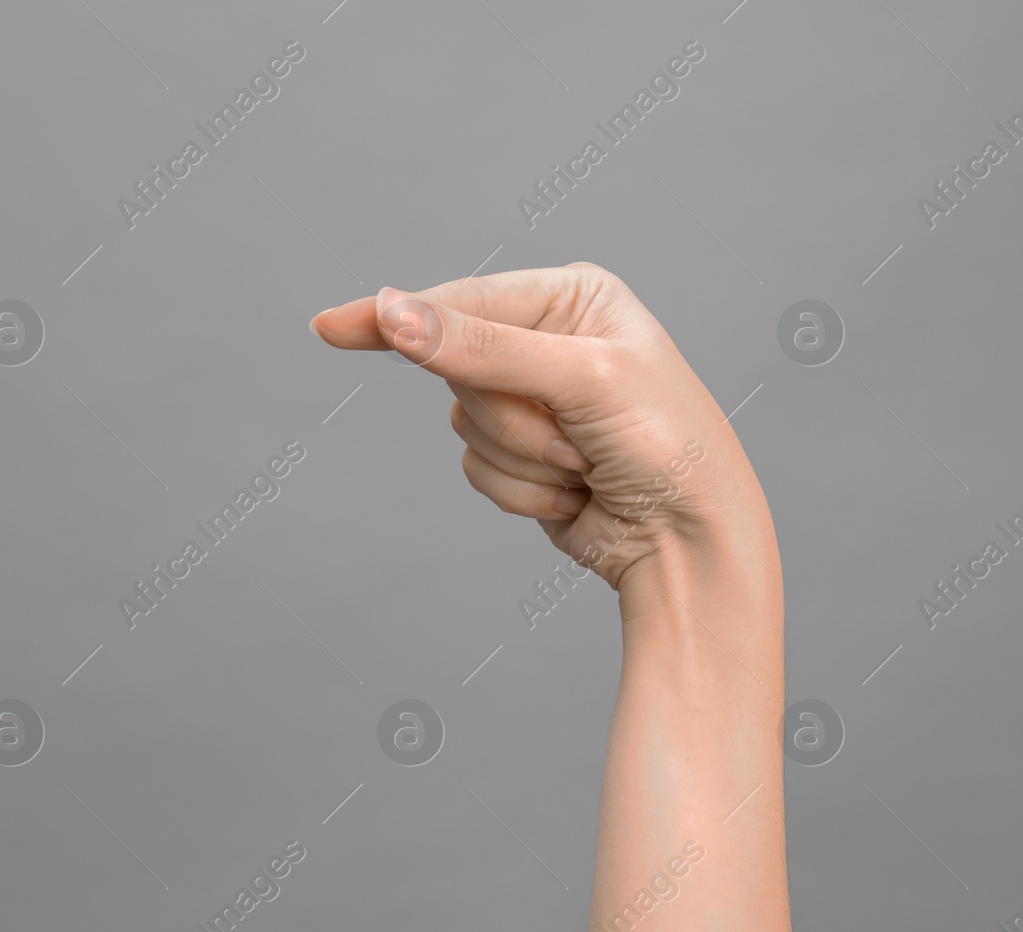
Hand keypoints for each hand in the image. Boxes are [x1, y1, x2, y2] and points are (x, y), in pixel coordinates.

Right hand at [309, 263, 776, 599]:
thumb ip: (484, 348)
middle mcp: (549, 341)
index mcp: (574, 296)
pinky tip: (576, 494)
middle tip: (579, 435)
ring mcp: (533, 402)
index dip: (397, 317)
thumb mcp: (584, 381)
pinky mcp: (522, 456)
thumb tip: (395, 313)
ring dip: (523, 458)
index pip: (463, 299)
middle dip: (514, 417)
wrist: (691, 543)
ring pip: (463, 424)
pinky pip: (476, 468)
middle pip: (457, 370)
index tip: (331, 328)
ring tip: (587, 465)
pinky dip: (522, 491)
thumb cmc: (668, 448)